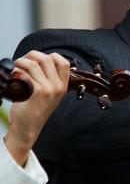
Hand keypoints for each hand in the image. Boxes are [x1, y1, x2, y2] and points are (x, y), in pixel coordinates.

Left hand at [4, 51, 69, 165]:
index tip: (38, 60)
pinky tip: (12, 80)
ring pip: (32, 64)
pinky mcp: (35, 92)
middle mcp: (57, 87)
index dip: (50, 56)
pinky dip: (14, 74)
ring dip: (20, 63)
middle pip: (46, 59)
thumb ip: (48, 79)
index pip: (63, 62)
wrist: (28, 127)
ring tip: (15, 70)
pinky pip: (23, 74)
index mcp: (62, 86)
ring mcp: (47, 89)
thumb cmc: (34, 110)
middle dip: (30, 56)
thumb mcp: (49, 95)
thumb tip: (36, 61)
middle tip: (21, 63)